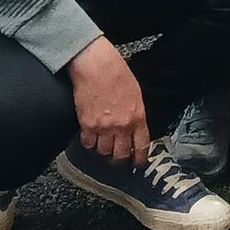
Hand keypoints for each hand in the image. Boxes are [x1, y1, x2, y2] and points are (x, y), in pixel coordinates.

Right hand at [67, 35, 148, 164]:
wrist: (96, 66)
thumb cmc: (117, 73)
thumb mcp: (135, 93)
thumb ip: (135, 113)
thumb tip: (133, 127)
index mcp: (137, 116)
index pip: (141, 145)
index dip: (140, 158)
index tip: (138, 164)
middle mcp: (122, 126)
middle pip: (121, 155)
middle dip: (119, 158)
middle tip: (116, 156)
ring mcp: (104, 127)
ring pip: (103, 152)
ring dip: (103, 149)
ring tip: (102, 142)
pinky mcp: (87, 125)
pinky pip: (88, 144)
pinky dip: (89, 142)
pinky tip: (90, 135)